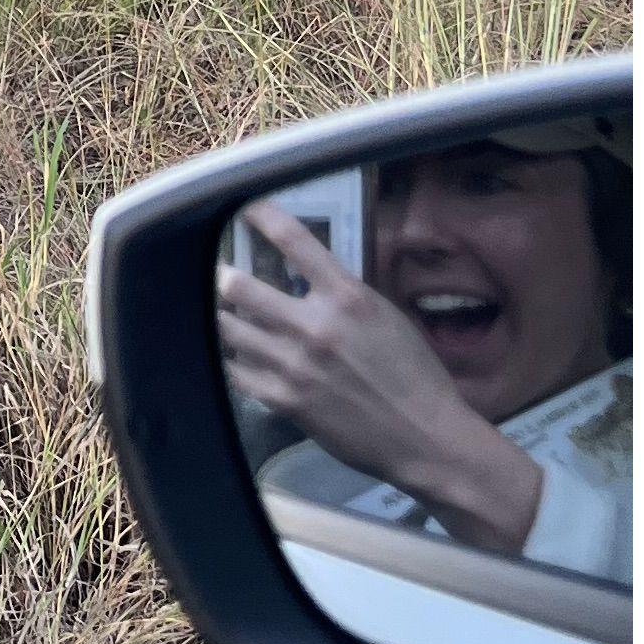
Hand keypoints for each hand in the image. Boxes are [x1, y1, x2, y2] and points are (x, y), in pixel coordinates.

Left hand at [219, 204, 546, 558]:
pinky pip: (237, 371)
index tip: (244, 206)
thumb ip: (344, 296)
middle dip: (222, 278)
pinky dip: (233, 360)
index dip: (262, 216)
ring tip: (220, 314)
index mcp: (347, 298)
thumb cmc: (416, 376)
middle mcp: (315, 325)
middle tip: (218, 275)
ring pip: (229, 329)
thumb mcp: (386, 318)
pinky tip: (235, 355)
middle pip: (239, 286)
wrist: (424, 436)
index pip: (295, 241)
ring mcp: (294, 364)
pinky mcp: (284, 399)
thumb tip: (308, 279)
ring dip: (222, 318)